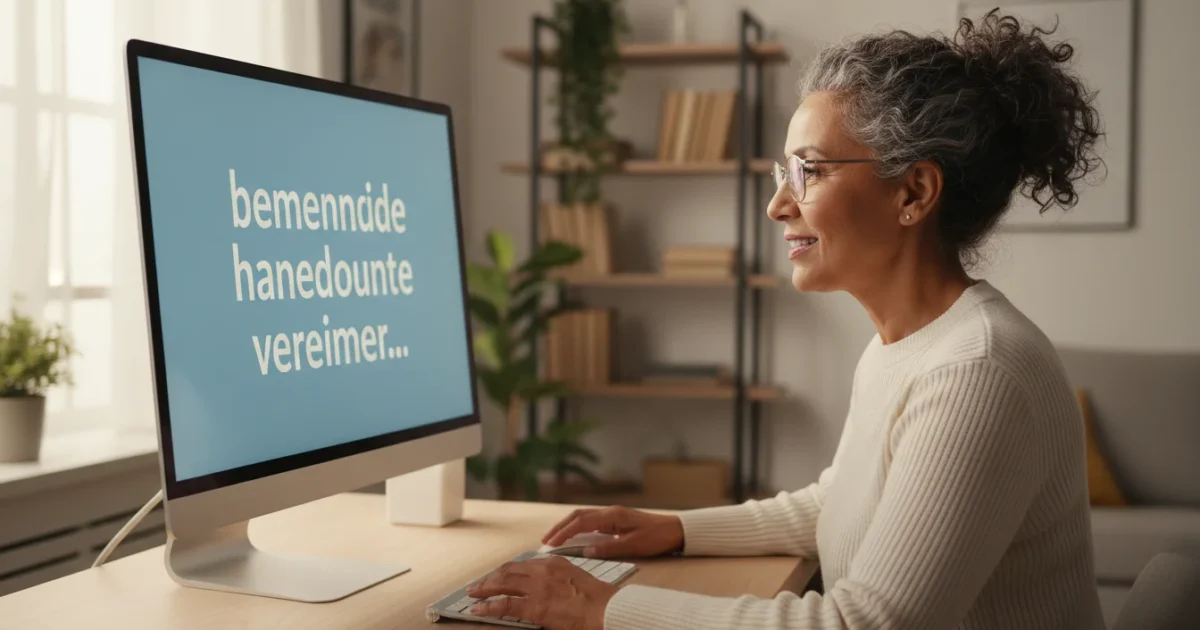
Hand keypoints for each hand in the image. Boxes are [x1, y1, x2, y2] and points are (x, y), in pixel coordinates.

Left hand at [468, 556, 615, 629]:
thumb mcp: (574, 577)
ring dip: (484, 588)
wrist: (605, 607)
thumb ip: (557, 577)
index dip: (505, 571)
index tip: (496, 576)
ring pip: (502, 584)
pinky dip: (488, 606)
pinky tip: (478, 608)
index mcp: (552, 563)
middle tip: (479, 585)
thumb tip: (545, 585)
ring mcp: (537, 588)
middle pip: (508, 571)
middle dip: (490, 578)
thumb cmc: (596, 598)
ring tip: (473, 593)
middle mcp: (542, 571)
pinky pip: (504, 605)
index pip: (521, 564)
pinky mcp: (534, 606)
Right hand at [542, 505, 683, 558]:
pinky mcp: (617, 520)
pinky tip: (575, 536)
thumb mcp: (633, 546)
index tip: (550, 543)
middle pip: (578, 515)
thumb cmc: (656, 537)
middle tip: (545, 540)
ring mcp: (613, 514)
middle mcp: (610, 511)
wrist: (676, 530)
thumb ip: (608, 548)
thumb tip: (586, 550)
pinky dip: (579, 527)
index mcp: (612, 515)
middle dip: (560, 526)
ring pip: (584, 516)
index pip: (580, 522)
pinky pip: (592, 521)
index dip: (563, 533)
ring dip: (568, 526)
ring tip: (555, 537)